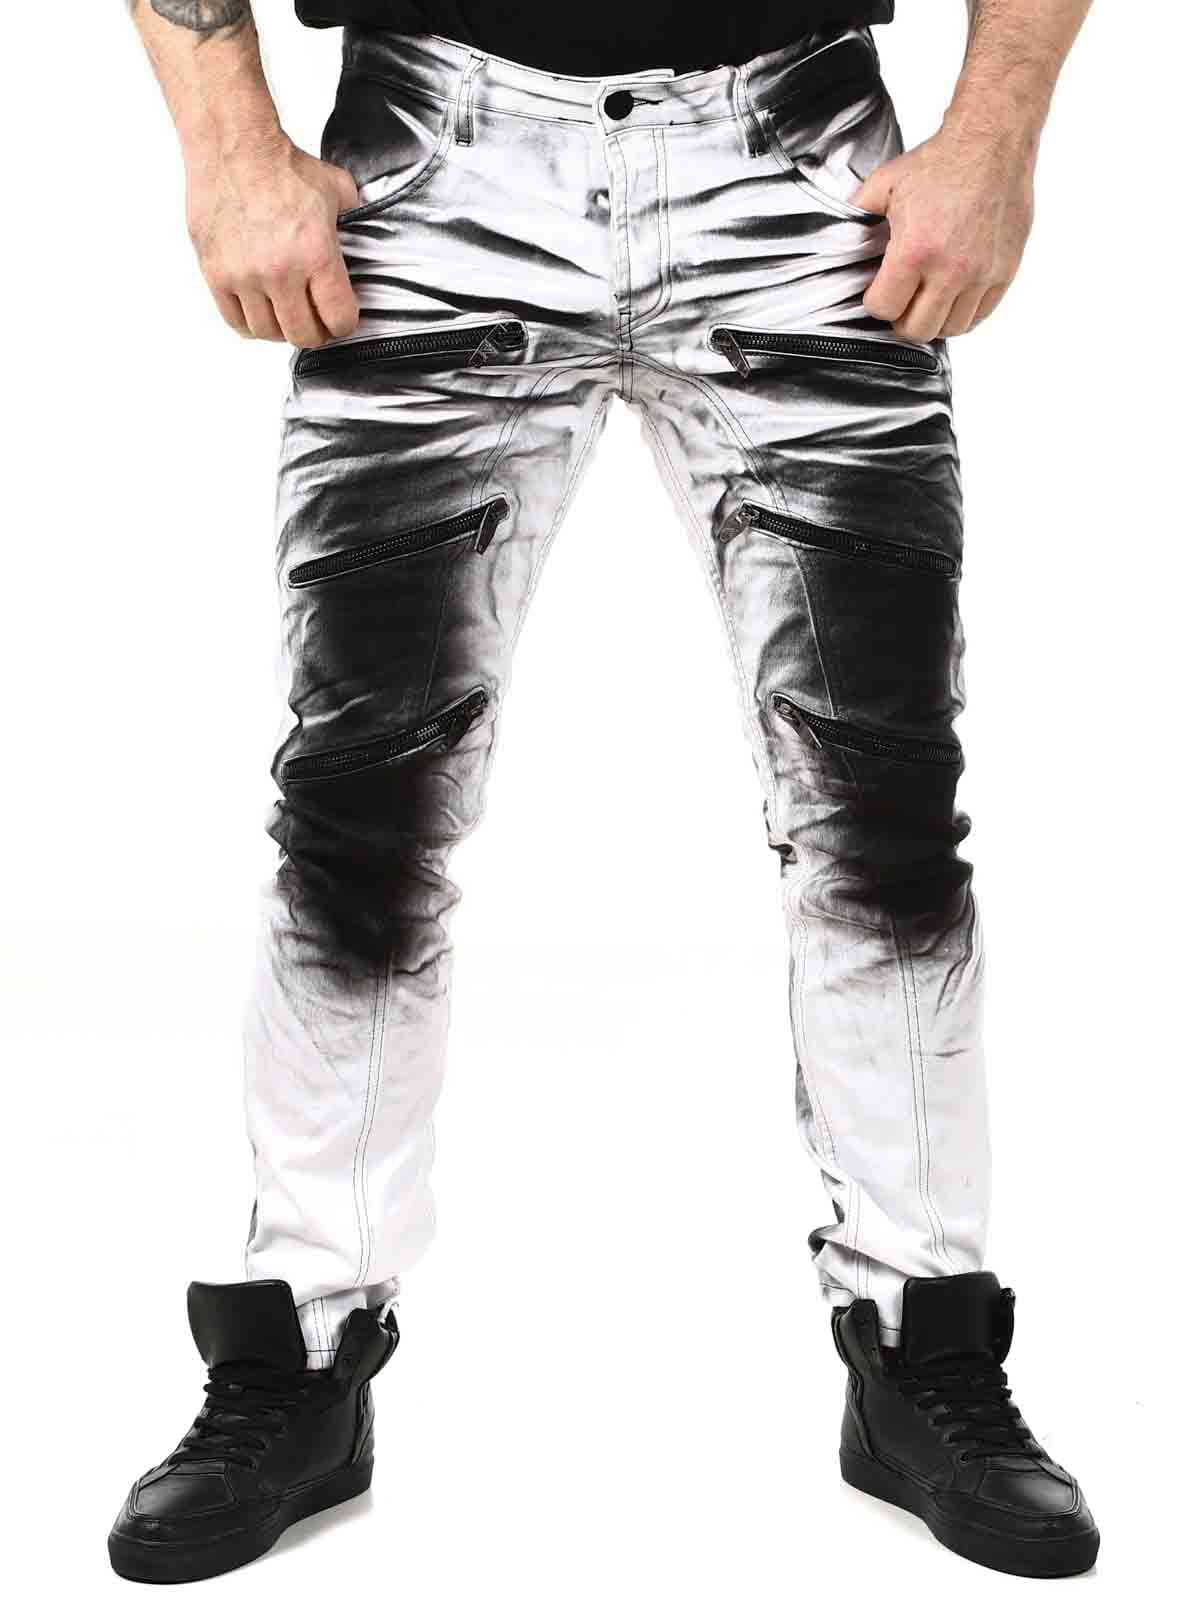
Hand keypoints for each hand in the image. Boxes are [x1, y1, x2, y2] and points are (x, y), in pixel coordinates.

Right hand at [186, 133, 359, 346]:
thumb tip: (361, 227)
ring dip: (281, 330)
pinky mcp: (216, 273)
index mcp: (316, 255)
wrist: (233, 146)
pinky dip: (250, 324)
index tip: (341, 318)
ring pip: (268, 333)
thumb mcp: (335, 190)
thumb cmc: (281, 166)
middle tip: (316, 323)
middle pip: (303, 335)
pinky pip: (235, 321)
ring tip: (286, 316)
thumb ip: (353, 216)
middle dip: (315, 333)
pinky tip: (259, 313)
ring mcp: (245, 275)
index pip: (338, 319)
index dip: (344, 324)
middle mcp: (280, 271)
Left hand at [853, 122, 1034, 340]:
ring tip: (928, 300)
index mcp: (915, 250)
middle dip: (902, 320)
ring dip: (934, 320)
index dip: (876, 303)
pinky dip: (963, 313)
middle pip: (917, 330)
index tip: (878, 291)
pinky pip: (980, 315)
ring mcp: (980, 273)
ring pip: (950, 329)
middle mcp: (950, 269)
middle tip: (902, 302)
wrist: (992, 143)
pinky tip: (953, 297)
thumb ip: (859, 215)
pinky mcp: (1004, 271)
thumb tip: (841, 236)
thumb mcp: (885, 184)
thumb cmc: (941, 162)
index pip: (885, 309)